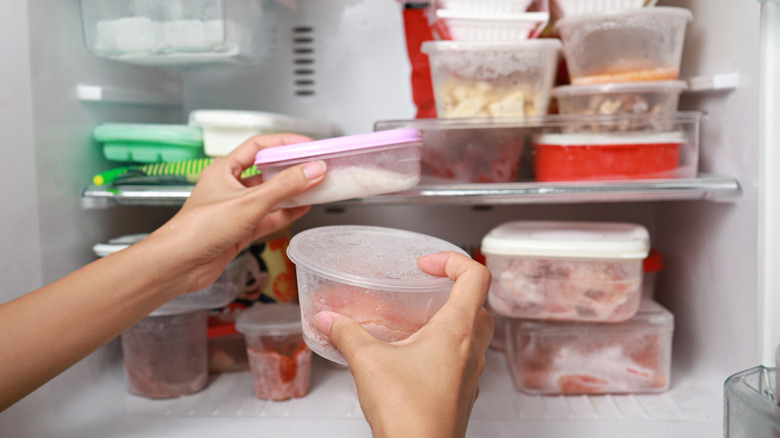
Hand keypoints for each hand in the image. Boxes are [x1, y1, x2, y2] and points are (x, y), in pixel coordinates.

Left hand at [145, 133, 326, 294]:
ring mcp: (236, 209)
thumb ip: (284, 186)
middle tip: (315, 167)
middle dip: (291, 169)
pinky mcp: (240, 230)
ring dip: (291, 192)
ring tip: (315, 187)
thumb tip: (313, 170)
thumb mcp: (249, 203)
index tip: (307, 145)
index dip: (284, 143)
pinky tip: (301, 210)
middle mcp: (230, 187)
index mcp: (224, 170)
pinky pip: (268, 217)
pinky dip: (285, 214)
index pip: (258, 146)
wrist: (180, 265)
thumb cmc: (200, 229)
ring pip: (269, 196)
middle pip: (266, 171)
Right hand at [314, 251, 493, 437]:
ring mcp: (470, 374)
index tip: (427, 265)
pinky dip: (446, 348)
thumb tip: (329, 320)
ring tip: (419, 321)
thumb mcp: (368, 362)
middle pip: (480, 304)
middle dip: (456, 288)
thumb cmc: (408, 414)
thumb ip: (346, 334)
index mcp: (458, 331)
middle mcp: (471, 350)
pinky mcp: (462, 394)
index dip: (454, 260)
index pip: (477, 276)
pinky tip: (415, 357)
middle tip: (429, 287)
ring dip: (453, 319)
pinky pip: (463, 359)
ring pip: (475, 333)